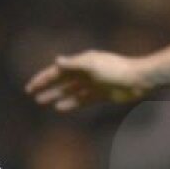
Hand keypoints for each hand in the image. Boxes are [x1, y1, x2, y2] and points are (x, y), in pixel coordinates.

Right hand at [25, 51, 147, 111]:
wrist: (138, 80)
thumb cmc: (115, 69)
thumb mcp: (92, 65)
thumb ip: (74, 64)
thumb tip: (56, 61)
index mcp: (81, 62)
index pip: (57, 71)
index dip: (43, 79)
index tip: (31, 87)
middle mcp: (86, 72)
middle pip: (62, 81)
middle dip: (48, 88)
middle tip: (34, 96)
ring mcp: (94, 84)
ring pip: (71, 91)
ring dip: (57, 96)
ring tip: (43, 102)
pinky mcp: (102, 94)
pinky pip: (83, 99)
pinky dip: (72, 103)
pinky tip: (61, 107)